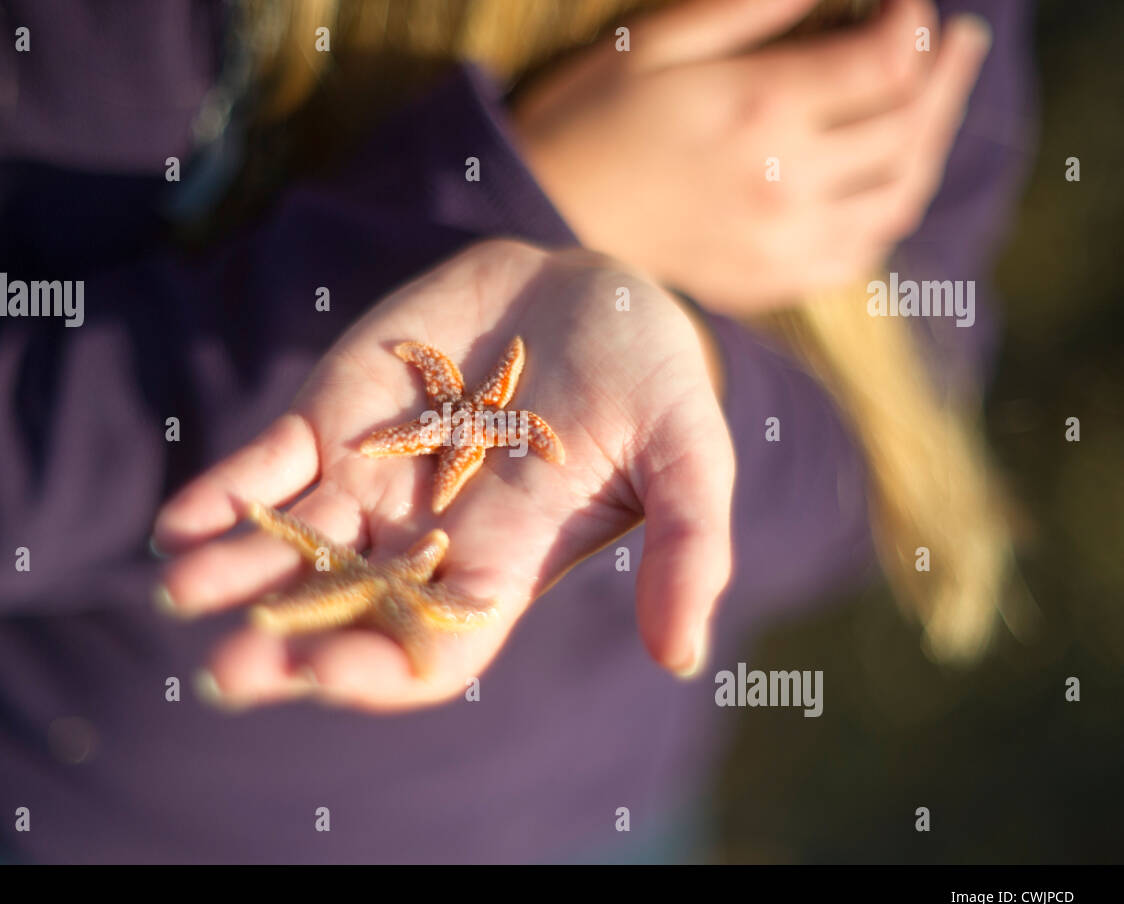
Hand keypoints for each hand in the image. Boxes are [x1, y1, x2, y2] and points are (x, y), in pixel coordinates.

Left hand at [151, 240, 733, 710]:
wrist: (588, 288)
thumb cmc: (650, 379)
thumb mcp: (690, 453)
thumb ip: (688, 545)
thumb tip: (681, 658)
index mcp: (502, 562)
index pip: (433, 644)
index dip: (381, 665)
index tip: (327, 672)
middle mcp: (425, 535)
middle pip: (344, 607)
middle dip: (283, 641)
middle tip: (227, 672)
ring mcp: (372, 476)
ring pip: (290, 544)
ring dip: (234, 572)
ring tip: (179, 591)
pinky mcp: (335, 415)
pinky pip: (268, 466)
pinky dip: (224, 494)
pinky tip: (177, 524)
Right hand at [511, 0, 991, 313]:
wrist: (540, 220)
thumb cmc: (587, 119)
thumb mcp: (655, 39)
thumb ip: (752, 5)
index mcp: (760, 108)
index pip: (886, 61)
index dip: (911, 21)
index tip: (905, 1)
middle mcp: (786, 181)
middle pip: (909, 127)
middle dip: (944, 74)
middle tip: (957, 41)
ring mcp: (783, 242)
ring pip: (899, 196)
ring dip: (931, 145)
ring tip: (934, 105)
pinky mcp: (768, 282)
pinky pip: (860, 254)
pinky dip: (889, 214)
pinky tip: (888, 183)